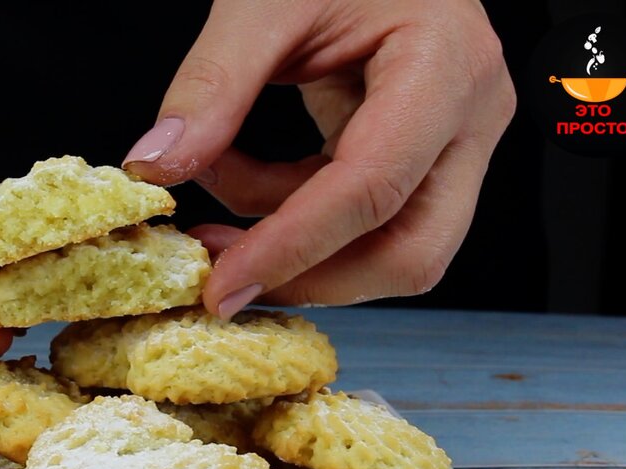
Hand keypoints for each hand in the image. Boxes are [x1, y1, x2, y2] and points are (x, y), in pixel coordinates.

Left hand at [123, 0, 515, 314]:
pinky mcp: (421, 152)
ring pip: (390, 247)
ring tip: (214, 193)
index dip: (292, 247)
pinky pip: (362, 217)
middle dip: (310, 275)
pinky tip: (236, 175)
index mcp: (446, 64)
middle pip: (411, 250)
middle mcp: (469, 114)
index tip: (220, 283)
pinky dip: (291, 213)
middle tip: (221, 276)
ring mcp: (454, 139)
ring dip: (294, 245)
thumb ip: (212, 84)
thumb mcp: (262, 0)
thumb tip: (155, 167)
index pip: (373, 188)